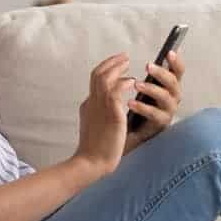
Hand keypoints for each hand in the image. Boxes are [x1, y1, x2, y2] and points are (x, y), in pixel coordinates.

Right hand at [74, 52, 137, 176]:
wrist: (91, 162)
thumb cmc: (95, 150)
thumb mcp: (95, 127)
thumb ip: (100, 114)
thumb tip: (111, 107)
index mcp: (88, 105)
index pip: (95, 81)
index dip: (105, 70)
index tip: (116, 66)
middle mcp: (91, 102)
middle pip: (97, 74)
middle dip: (111, 63)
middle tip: (124, 57)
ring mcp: (99, 107)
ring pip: (105, 77)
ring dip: (117, 68)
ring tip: (128, 63)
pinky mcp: (111, 114)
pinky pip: (116, 90)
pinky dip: (124, 82)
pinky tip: (132, 82)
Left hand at [127, 50, 185, 144]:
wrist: (132, 131)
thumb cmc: (140, 105)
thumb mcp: (143, 87)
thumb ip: (146, 75)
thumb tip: (134, 58)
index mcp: (169, 85)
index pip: (178, 71)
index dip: (176, 61)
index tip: (170, 51)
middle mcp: (173, 96)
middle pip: (173, 82)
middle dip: (161, 73)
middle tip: (147, 66)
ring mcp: (168, 110)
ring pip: (165, 97)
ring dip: (151, 89)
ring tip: (137, 84)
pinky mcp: (161, 124)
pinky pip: (154, 114)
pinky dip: (142, 107)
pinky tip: (131, 103)